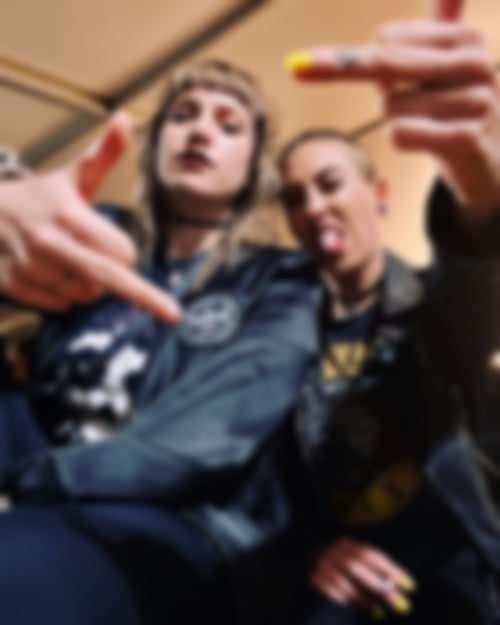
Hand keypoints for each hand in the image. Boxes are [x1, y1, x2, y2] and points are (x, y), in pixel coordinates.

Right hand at [0, 113, 180, 323]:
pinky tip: (54, 276)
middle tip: (131, 285)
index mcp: (67, 212)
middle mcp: (47, 240)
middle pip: (107, 280)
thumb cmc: (37, 198)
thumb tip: (125, 118)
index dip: (126, 254)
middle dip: (130, 289)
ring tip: (73, 264)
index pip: (121, 253)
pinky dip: (65, 297)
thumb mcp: (71, 176)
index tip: (122, 251)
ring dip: (89, 286)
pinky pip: (61, 306)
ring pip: (85, 295)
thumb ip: (104, 154)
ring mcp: (28, 265)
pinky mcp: (13, 285)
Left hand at [286, 0, 499, 219]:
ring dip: (395, 121)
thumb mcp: (435, 71)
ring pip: (389, 107)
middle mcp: (475, 63)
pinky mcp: (465, 138)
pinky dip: (402, 140)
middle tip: (301, 70)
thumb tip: (381, 23)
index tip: (377, 79)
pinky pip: (399, 134)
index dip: (368, 63)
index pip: (386, 39)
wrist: (490, 161)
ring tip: (427, 126)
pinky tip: (429, 143)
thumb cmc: (450, 110)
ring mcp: (475, 101)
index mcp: (466, 38)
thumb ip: (406, 46)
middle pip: (384, 63)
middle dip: (343, 72)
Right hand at [310, 537, 416, 617]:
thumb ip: (375, 574)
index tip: (410, 586)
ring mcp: (319, 564)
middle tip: (399, 604)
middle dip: (380, 585)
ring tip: (379, 613)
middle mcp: (332, 550)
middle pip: (358, 565)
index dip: (390, 569)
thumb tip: (403, 588)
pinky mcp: (311, 579)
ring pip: (343, 580)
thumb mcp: (354, 565)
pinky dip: (346, 602)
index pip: (370, 553)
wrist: (301, 565)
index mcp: (347, 544)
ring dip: (363, 599)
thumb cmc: (337, 570)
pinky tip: (358, 610)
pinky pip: (330, 592)